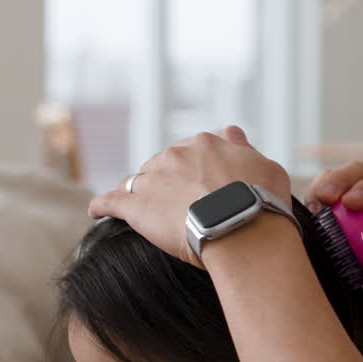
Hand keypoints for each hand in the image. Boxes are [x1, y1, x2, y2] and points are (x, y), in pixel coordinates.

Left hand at [88, 126, 291, 267]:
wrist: (243, 230)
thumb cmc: (263, 202)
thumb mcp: (266, 166)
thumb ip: (244, 148)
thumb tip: (233, 131)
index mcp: (205, 144)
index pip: (192, 151)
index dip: (195, 169)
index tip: (200, 185)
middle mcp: (175, 155)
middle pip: (163, 165)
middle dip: (167, 181)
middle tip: (177, 205)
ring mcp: (153, 179)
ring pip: (137, 181)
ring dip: (139, 192)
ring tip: (141, 208)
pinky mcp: (135, 207)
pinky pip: (109, 201)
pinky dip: (102, 205)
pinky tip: (96, 211)